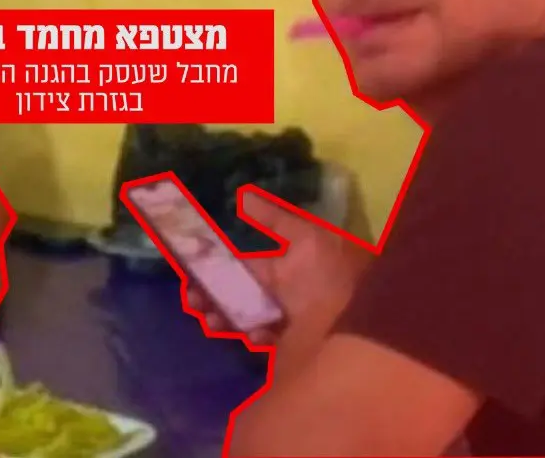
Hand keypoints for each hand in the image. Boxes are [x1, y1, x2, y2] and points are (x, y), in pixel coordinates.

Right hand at [186, 190, 370, 344]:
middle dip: (213, 293)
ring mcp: (286, 322)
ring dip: (223, 315)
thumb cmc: (326, 281)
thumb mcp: (306, 239)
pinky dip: (251, 336)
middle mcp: (286, 292)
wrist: (354, 335)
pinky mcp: (288, 350)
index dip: (219, 264)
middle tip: (191, 298)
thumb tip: (243, 195)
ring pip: (244, 315)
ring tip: (209, 318)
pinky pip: (260, 339)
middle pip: (240, 291)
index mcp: (289, 266)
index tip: (190, 266)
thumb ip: (273, 218)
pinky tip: (252, 335)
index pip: (247, 262)